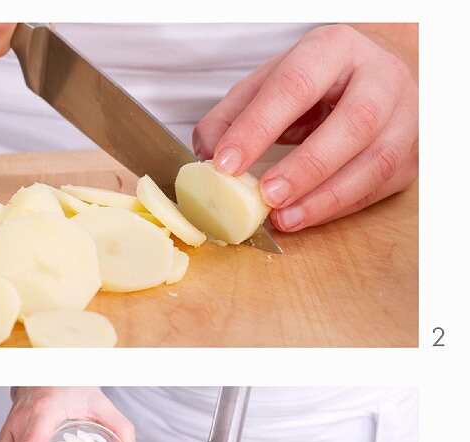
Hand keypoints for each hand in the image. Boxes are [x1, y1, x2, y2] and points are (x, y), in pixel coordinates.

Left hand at [193, 24, 417, 231]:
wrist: (376, 78)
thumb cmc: (316, 84)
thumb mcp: (268, 85)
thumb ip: (231, 117)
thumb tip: (205, 155)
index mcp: (335, 49)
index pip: (297, 84)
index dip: (259, 126)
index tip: (225, 164)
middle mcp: (380, 77)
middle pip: (355, 121)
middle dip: (307, 165)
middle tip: (266, 195)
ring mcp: (404, 117)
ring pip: (375, 160)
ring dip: (325, 197)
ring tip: (283, 218)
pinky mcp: (410, 155)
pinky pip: (377, 188)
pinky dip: (336, 208)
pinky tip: (303, 217)